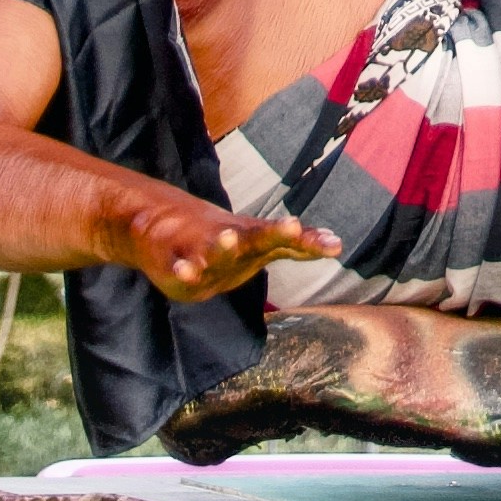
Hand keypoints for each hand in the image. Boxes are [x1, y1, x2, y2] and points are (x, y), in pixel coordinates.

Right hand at [103, 187, 336, 306]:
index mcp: (251, 239)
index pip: (286, 240)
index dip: (308, 243)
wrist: (162, 233)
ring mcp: (201, 249)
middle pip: (254, 237)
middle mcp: (230, 240)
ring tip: (228, 241)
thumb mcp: (259, 244)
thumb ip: (295, 246)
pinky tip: (185, 273)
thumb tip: (338, 243)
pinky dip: (182, 270)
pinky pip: (178, 268)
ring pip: (213, 249)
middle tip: (293, 227)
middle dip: (273, 234)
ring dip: (221, 246)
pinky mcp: (173, 261)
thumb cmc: (223, 240)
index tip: (334, 245)